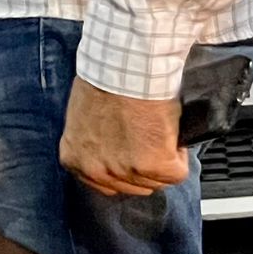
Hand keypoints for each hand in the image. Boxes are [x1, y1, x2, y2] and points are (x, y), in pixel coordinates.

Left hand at [59, 77, 188, 196]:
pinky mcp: (152, 166)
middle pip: (132, 186)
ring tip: (154, 130)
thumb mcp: (83, 117)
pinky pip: (176, 173)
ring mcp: (124, 171)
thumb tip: (110, 148)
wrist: (126, 68)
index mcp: (74, 159)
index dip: (124, 166)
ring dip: (161, 159)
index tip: (130, 151)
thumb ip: (93, 142)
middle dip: (142, 164)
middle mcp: (96, 171)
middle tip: (144, 137)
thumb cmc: (105, 79)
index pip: (105, 184)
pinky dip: (178, 155)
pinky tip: (167, 132)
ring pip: (155, 182)